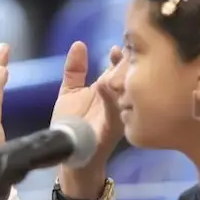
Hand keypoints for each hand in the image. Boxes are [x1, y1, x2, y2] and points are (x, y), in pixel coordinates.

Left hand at [51, 42, 123, 196]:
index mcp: (109, 89)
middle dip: (129, 61)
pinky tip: (103, 84)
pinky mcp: (113, 129)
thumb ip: (75, 70)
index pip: (121, 67)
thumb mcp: (70, 92)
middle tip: (130, 47)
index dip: (122, 54)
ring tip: (120, 57)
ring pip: (127, 90)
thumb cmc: (71, 123)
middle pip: (129, 76)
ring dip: (124, 74)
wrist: (70, 155)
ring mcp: (118, 114)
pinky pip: (116, 111)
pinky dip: (110, 97)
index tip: (119, 44)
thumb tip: (79, 43)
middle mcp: (117, 100)